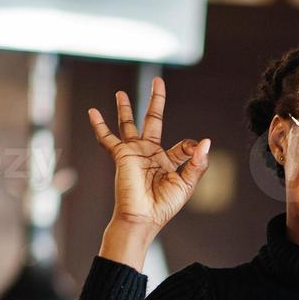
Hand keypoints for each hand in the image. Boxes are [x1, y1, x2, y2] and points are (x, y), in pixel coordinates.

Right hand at [87, 76, 209, 241]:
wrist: (142, 218)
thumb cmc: (163, 206)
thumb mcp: (186, 185)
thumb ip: (197, 163)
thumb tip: (205, 141)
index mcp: (169, 161)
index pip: (183, 144)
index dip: (191, 145)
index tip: (193, 150)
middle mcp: (151, 153)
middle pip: (153, 120)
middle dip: (156, 101)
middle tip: (158, 81)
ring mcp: (135, 152)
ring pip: (129, 124)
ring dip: (126, 108)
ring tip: (121, 93)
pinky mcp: (121, 154)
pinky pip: (107, 137)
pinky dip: (99, 125)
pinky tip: (93, 111)